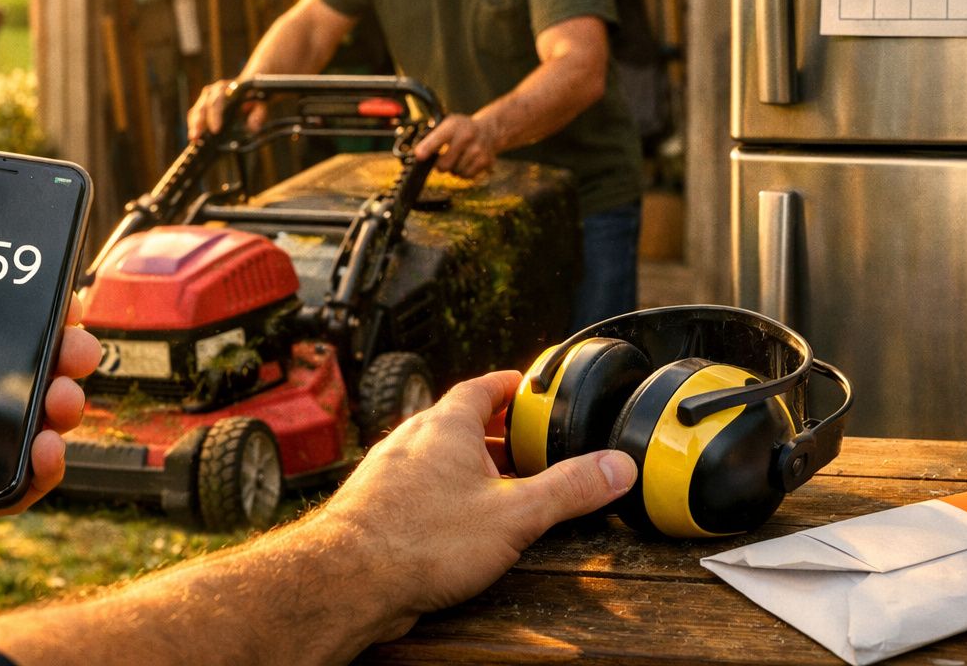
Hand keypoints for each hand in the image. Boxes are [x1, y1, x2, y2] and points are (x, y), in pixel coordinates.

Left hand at [0, 188, 102, 568]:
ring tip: (63, 400)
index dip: (32, 312)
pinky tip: (47, 449)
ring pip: (23, 429)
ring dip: (61, 411)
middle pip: (20, 375)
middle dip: (63, 359)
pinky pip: (4, 490)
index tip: (63, 297)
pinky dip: (38, 474)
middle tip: (78, 350)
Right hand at [186, 79, 265, 141]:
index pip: (218, 101)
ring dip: (193, 124)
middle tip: (196, 137)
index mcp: (228, 88)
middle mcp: (215, 90)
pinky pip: (196, 114)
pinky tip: (193, 136)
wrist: (249, 86)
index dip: (215, 116)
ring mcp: (207, 96)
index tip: (215, 130)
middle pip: (203, 105)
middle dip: (199, 122)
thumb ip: (259, 114)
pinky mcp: (204, 104)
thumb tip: (253, 128)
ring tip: (193, 138)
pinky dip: (194, 125)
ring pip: (197, 109)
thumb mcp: (261, 104)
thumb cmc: (255, 97)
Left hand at [320, 371, 635, 636]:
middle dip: (499, 434)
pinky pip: (422, 488)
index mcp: (446, 425)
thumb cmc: (422, 539)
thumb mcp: (515, 514)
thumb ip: (569, 490)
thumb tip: (618, 466)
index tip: (532, 389)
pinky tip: (463, 524)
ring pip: (440, 458)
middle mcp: (414, 440)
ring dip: (473, 468)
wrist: (349, 579)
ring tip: (505, 490)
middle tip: (532, 447)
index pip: (483, 387)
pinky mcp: (379, 507)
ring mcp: (391, 473)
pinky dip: (448, 495)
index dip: (511, 386)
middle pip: (463, 423)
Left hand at [412, 113, 498, 178]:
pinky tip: (466, 161)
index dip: (427, 148)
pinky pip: (466, 176)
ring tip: (458, 157)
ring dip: (453, 168)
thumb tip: (419, 155)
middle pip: (444, 164)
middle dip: (439, 165)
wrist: (488, 129)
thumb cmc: (462, 129)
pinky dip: (463, 172)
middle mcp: (467, 137)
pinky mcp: (485, 161)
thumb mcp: (447, 124)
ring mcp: (477, 150)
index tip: (419, 155)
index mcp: (453, 125)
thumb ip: (432, 138)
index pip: (438, 138)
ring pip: (455, 172)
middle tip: (442, 158)